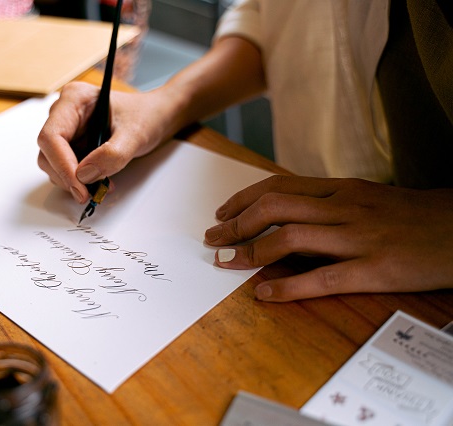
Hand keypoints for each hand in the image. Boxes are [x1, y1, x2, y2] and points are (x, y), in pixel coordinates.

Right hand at [37, 82, 179, 203]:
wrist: (155, 118)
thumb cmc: (146, 116)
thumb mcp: (135, 134)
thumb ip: (112, 154)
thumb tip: (85, 175)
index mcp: (74, 100)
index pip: (51, 136)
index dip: (62, 165)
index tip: (79, 186)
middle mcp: (64, 114)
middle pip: (48, 153)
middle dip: (67, 176)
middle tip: (89, 193)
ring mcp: (67, 131)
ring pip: (53, 164)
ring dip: (73, 181)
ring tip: (102, 185)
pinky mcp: (73, 146)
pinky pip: (66, 169)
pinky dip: (79, 181)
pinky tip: (100, 182)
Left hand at [204, 175, 452, 301]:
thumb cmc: (413, 214)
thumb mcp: (367, 197)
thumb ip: (327, 202)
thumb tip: (286, 214)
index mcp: (340, 189)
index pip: (277, 187)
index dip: (242, 200)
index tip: (221, 213)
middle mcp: (344, 208)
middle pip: (274, 208)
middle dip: (235, 224)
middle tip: (213, 239)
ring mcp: (358, 238)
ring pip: (290, 239)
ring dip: (250, 252)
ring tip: (227, 263)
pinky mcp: (374, 269)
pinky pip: (322, 278)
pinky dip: (287, 288)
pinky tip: (264, 295)